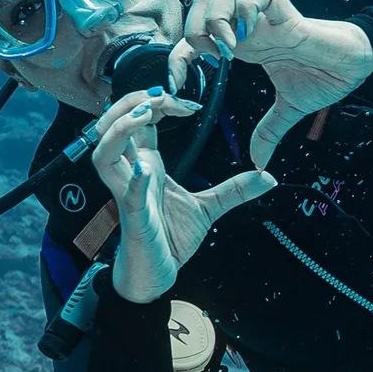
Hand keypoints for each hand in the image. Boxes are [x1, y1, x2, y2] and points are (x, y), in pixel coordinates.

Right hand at [91, 87, 276, 302]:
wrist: (157, 274)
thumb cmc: (170, 239)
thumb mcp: (209, 208)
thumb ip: (234, 190)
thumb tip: (268, 177)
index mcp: (146, 165)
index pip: (137, 121)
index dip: (154, 102)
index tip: (186, 102)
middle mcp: (130, 174)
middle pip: (110, 126)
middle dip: (130, 103)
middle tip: (161, 97)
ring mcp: (128, 194)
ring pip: (103, 153)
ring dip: (120, 129)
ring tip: (145, 114)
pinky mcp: (133, 219)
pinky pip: (126, 195)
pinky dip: (133, 181)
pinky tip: (144, 170)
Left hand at [168, 0, 372, 169]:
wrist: (351, 67)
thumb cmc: (321, 78)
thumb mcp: (287, 109)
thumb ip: (268, 132)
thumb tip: (259, 164)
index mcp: (241, 45)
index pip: (194, 38)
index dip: (178, 57)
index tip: (176, 83)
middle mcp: (247, 25)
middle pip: (201, 3)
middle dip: (195, 28)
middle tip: (214, 58)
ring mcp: (263, 14)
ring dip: (218, 18)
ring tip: (231, 46)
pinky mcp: (283, 7)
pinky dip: (247, 8)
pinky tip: (250, 31)